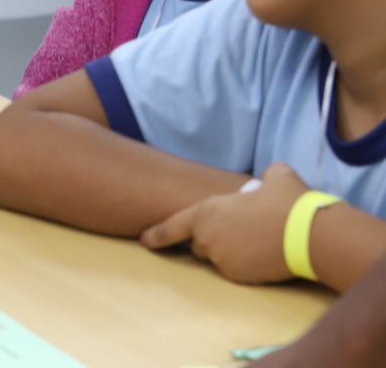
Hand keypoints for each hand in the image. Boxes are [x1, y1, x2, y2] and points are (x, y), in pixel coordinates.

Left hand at [139, 162, 310, 283]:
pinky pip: (237, 270)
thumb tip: (271, 179)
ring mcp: (223, 260)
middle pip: (200, 243)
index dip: (157, 235)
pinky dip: (245, 264)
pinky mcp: (240, 277)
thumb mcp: (276, 176)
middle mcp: (207, 238)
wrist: (310, 234)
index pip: (173, 226)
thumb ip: (265, 177)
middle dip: (214, 238)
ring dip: (230, 251)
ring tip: (257, 241)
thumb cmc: (289, 201)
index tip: (143, 242)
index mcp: (206, 212)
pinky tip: (264, 254)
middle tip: (241, 229)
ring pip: (219, 258)